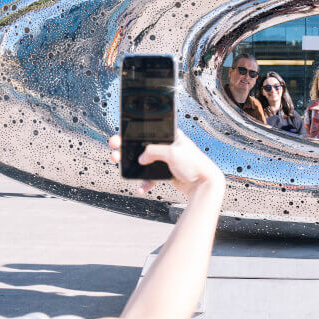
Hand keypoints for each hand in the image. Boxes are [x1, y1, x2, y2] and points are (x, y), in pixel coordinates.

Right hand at [108, 131, 224, 196]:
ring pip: (143, 162)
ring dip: (131, 165)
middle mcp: (167, 146)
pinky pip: (150, 177)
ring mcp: (165, 160)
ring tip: (118, 165)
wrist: (204, 184)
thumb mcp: (172, 153)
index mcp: (171, 136)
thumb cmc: (194, 164)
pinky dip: (145, 182)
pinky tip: (140, 188)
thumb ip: (153, 151)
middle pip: (141, 146)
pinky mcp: (166, 173)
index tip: (119, 136)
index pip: (148, 131)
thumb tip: (141, 158)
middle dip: (126, 148)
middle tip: (114, 150)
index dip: (132, 133)